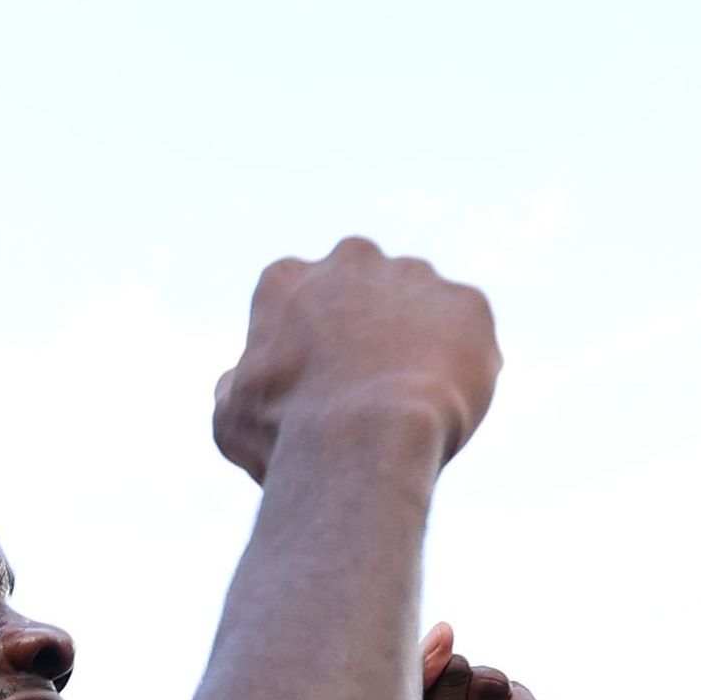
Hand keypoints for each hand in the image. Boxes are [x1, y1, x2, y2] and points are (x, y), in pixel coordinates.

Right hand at [212, 238, 503, 481]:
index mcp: (286, 280)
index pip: (296, 299)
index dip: (307, 344)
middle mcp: (350, 260)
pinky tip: (445, 405)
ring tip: (412, 403)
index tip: (313, 383)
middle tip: (368, 388)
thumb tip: (234, 380)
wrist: (365, 439)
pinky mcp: (466, 303)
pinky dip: (463, 366)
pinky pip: (468, 334)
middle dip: (367, 327)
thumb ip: (233, 389)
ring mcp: (413, 275)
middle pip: (362, 289)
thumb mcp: (232, 420)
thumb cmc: (290, 436)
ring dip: (419, 343)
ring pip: (420, 307)